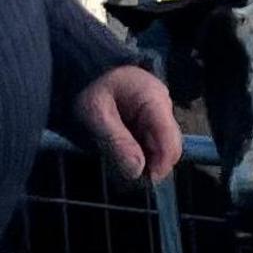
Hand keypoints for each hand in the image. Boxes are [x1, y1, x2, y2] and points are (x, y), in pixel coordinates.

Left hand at [74, 64, 180, 185]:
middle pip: (169, 145)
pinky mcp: (150, 120)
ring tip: (119, 164)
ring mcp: (158, 113)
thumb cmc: (89, 88)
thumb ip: (116, 141)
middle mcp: (162, 105)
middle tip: (127, 178)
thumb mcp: (95, 114)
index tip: (142, 181)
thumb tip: (137, 171)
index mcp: (152, 98)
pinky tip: (123, 155)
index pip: (169, 138)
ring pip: (161, 147)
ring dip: (145, 161)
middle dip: (153, 165)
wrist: (82, 71)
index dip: (161, 164)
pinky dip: (140, 154)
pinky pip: (152, 143)